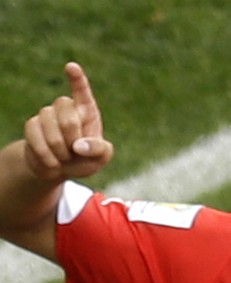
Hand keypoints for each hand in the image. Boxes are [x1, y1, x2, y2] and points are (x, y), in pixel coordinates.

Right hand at [23, 62, 113, 181]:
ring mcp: (48, 114)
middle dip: (72, 136)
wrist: (60, 170)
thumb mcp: (101, 158)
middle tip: (75, 151)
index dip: (77, 79)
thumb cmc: (85, 160)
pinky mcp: (32, 125)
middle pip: (66, 113)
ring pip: (48, 122)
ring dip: (59, 147)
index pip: (82, 91)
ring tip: (65, 157)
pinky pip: (35, 133)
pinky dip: (46, 153)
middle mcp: (67, 108)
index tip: (72, 67)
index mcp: (87, 111)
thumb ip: (99, 150)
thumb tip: (79, 146)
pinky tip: (53, 162)